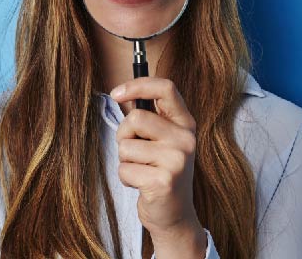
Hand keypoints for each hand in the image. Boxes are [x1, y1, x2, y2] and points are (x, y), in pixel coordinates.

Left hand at [111, 77, 204, 253]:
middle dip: (124, 136)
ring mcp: (177, 160)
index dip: (138, 85)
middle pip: (135, 118)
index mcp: (185, 124)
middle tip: (136, 153)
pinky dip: (126, 178)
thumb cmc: (160, 172)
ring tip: (142, 171)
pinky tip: (142, 185)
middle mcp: (186, 139)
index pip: (166, 88)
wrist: (175, 216)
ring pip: (126, 145)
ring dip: (125, 160)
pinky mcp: (163, 181)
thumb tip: (121, 93)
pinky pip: (124, 168)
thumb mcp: (163, 140)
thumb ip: (149, 117)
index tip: (115, 93)